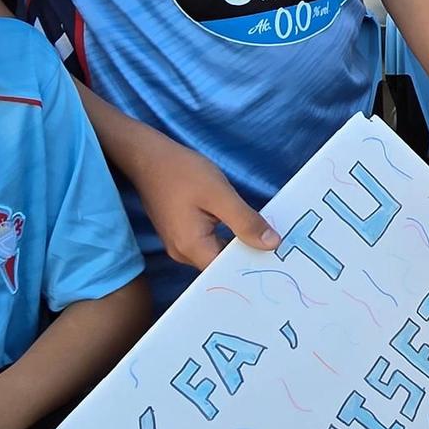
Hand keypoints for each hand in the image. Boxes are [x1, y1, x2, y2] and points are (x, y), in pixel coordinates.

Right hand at [124, 130, 279, 269]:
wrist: (147, 157)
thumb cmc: (181, 172)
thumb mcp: (220, 195)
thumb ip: (246, 221)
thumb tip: (272, 244)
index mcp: (191, 248)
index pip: (228, 271)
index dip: (254, 265)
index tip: (280, 260)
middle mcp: (182, 253)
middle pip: (222, 265)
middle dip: (248, 256)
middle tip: (280, 248)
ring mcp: (179, 244)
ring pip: (216, 254)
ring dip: (238, 246)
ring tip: (267, 237)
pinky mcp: (181, 234)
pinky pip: (208, 244)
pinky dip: (227, 238)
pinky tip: (244, 228)